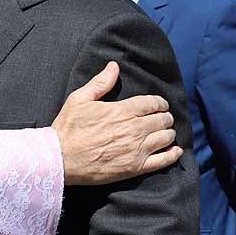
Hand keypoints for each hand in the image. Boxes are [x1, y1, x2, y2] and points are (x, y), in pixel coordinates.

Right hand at [52, 61, 180, 185]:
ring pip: (166, 138)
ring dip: (168, 133)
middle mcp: (134, 129)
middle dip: (165, 116)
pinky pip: (164, 161)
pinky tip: (175, 150)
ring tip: (164, 132)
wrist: (60, 158)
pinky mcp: (136, 167)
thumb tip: (114, 67)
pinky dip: (173, 154)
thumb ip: (100, 82)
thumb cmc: (68, 128)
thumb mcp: (79, 99)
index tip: (158, 105)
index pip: (153, 103)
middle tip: (162, 118)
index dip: (159, 103)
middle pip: (162, 119)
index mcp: (122, 110)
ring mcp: (137, 149)